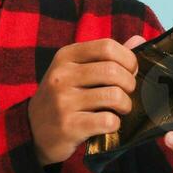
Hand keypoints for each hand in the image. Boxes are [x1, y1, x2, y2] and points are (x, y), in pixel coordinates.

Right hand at [28, 35, 145, 165]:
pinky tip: (109, 124)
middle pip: (113, 70)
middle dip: (130, 84)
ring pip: (114, 96)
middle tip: (126, 93)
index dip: (128, 59)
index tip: (130, 72)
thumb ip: (107, 56)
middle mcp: (62, 76)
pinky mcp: (68, 126)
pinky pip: (107, 120)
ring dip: (125, 105)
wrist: (33, 132)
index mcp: (65, 57)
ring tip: (120, 109)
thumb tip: (139, 40)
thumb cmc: (62, 98)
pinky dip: (115, 124)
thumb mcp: (76, 71)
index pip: (107, 47)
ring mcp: (63, 102)